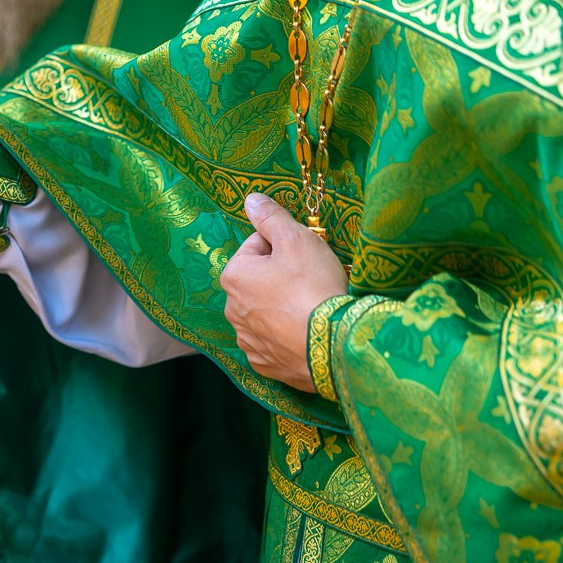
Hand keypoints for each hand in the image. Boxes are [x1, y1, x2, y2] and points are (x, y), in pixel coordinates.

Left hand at [219, 193, 348, 390]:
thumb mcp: (296, 239)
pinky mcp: (263, 363)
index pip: (258, 246)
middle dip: (281, 277)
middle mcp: (231, 309)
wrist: (331, 343)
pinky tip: (304, 331)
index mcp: (233, 276)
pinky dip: (286, 336)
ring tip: (310, 307)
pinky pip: (273, 342)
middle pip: (260, 280)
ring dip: (283, 306)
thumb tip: (251, 200)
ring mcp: (246, 340)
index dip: (285, 245)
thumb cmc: (312, 285)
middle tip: (311, 280)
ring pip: (266, 312)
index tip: (305, 254)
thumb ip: (271, 217)